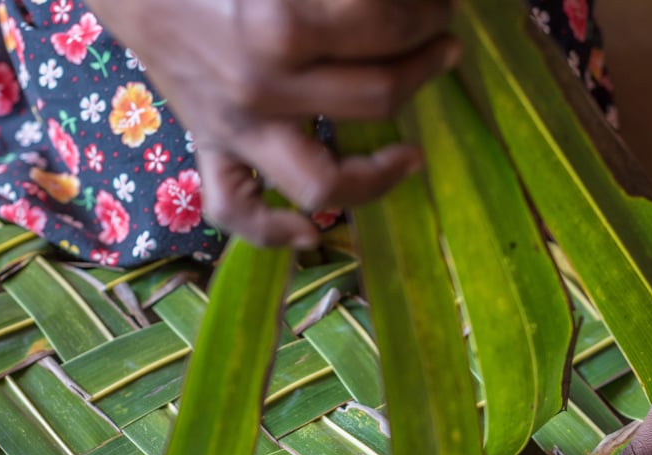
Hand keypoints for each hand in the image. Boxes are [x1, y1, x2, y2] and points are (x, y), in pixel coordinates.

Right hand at [86, 0, 458, 247]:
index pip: (386, 26)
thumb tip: (399, 8)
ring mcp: (236, 131)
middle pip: (378, 96)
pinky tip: (312, 234)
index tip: (440, 4)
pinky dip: (275, 232)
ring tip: (411, 155)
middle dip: (425, 62)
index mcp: (279, 24)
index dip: (427, 11)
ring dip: (380, 173)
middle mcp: (262, 89)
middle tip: (440, 43)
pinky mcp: (211, 148)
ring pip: (324, 184)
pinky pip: (239, 211)